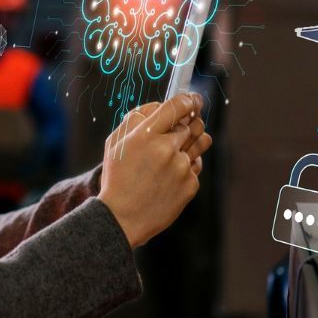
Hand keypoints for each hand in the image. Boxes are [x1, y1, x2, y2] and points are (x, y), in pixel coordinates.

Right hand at [97, 92, 211, 247]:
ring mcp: (181, 168)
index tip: (193, 99)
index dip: (189, 99)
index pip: (178, 105)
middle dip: (189, 123)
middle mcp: (166, 149)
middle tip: (182, 127)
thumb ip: (137, 118)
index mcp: (146, 135)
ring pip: (201, 141)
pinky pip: (196, 165)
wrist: (122, 218)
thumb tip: (160, 105)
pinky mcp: (190, 185)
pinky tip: (169, 177)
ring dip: (194, 140)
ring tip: (179, 150)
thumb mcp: (115, 143)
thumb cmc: (117, 177)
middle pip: (193, 123)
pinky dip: (186, 167)